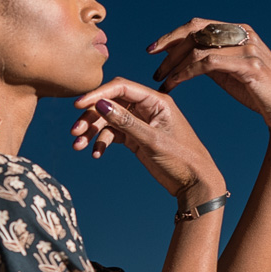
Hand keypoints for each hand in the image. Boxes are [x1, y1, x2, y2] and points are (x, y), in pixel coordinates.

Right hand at [70, 77, 224, 201]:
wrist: (194, 183)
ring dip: (93, 132)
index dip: (98, 94)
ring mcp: (140, 123)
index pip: (121, 88)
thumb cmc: (181, 158)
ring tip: (79, 146)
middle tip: (75, 131)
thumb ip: (125, 121)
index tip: (78, 105)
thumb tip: (100, 104)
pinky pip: (113, 134)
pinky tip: (96, 153)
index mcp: (156, 101)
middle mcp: (147, 108)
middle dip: (91, 117)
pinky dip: (103, 142)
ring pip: (109, 120)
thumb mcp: (152, 140)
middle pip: (111, 104)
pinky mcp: (136, 138)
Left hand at [149, 18, 270, 135]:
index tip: (152, 50)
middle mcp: (242, 34)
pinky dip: (185, 73)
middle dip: (169, 48)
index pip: (198, 25)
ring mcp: (247, 48)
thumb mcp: (230, 72)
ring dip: (174, 64)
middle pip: (195, 31)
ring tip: (162, 80)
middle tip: (154, 67)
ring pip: (198, 47)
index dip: (172, 35)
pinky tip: (174, 84)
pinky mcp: (249, 66)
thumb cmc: (258, 93)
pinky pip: (207, 64)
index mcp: (238, 31)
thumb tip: (184, 57)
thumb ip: (211, 60)